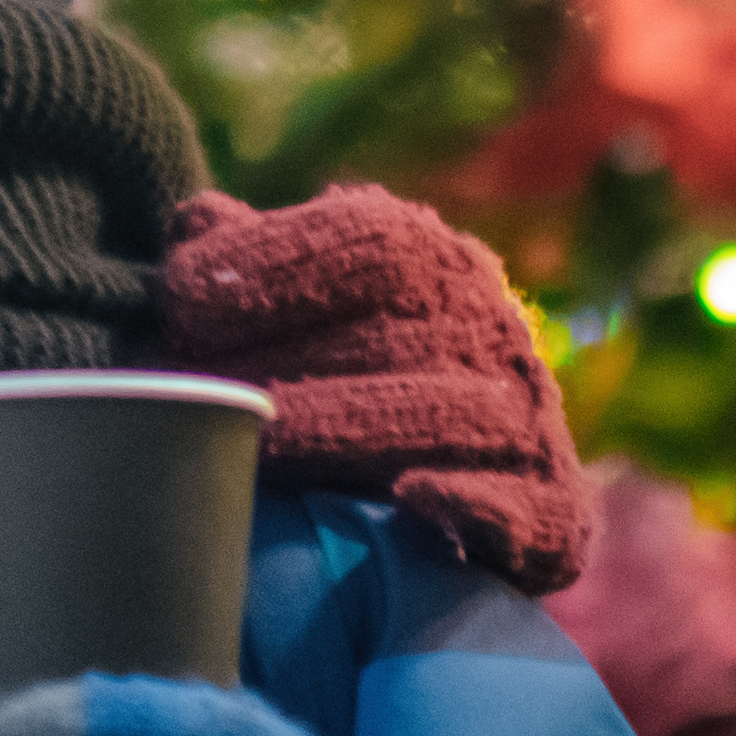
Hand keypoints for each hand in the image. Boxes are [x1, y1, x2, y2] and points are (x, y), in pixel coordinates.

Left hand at [154, 190, 592, 590]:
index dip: (275, 264)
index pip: (372, 241)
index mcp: (436, 264)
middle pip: (398, 334)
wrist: (453, 490)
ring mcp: (530, 421)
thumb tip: (197, 221)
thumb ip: (249, 265)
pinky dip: (474, 503)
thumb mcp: (294, 307)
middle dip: (285, 365)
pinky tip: (409, 499)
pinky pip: (526, 508)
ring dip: (351, 429)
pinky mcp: (555, 515)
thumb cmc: (339, 378)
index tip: (180, 304)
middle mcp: (492, 329)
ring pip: (452, 416)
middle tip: (189, 399)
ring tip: (258, 454)